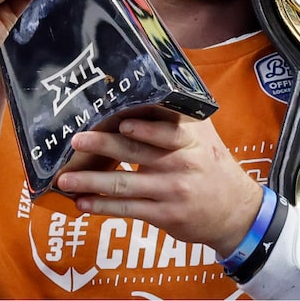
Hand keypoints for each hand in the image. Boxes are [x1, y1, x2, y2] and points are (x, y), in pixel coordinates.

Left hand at [55, 115, 262, 255]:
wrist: (234, 210)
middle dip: (103, 146)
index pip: (167, 132)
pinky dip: (103, 206)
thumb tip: (149, 85)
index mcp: (191, 140)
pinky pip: (128, 209)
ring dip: (92, 181)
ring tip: (66, 178)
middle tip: (77, 140)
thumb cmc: (211, 164)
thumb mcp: (204, 135)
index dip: (144, 129)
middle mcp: (181, 164)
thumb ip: (177, 116)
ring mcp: (171, 192)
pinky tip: (83, 203)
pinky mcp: (163, 215)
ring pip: (125, 185)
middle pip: (137, 153)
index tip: (120, 123)